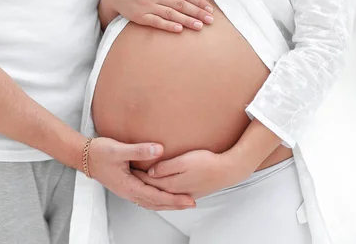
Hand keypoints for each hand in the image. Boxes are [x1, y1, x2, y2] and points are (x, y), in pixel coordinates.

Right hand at [87, 137, 195, 210]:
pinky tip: (162, 195)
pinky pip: (145, 197)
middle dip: (174, 204)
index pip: (156, 196)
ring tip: (181, 202)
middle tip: (191, 203)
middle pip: (156, 203)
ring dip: (167, 203)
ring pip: (151, 202)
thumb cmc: (100, 152)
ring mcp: (127, 190)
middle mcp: (129, 192)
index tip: (188, 200)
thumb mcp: (119, 149)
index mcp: (129, 186)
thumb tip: (159, 149)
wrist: (84, 156)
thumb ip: (139, 150)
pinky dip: (157, 198)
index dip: (174, 199)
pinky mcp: (126, 185)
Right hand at [99, 0, 213, 31]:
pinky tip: (179, 30)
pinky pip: (156, 22)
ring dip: (186, 21)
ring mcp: (147, 5)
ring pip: (170, 13)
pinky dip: (168, 26)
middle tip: (210, 20)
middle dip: (197, 12)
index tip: (209, 9)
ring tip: (199, 26)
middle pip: (180, 3)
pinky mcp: (140, 16)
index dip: (198, 1)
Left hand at [132, 149, 251, 199]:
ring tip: (140, 184)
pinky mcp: (190, 191)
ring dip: (150, 190)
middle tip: (129, 175)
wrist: (227, 170)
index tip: (127, 167)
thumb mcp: (184, 161)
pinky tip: (161, 189)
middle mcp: (176, 191)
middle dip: (140, 183)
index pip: (149, 181)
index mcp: (172, 183)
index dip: (137, 174)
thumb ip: (166, 167)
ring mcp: (184, 192)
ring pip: (161, 194)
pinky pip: (170, 194)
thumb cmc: (207, 163)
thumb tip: (151, 172)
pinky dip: (161, 193)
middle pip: (153, 189)